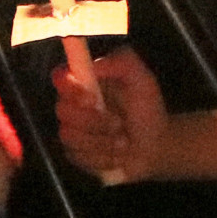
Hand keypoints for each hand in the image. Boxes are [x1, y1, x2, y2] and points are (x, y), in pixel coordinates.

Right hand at [53, 46, 168, 181]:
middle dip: (94, 120)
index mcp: (87, 82)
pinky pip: (77, 157)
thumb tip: (94, 64)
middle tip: (119, 123)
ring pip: (69, 136)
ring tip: (124, 140)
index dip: (70, 88)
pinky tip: (117, 154)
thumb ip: (123, 61)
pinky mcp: (76, 154)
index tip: (92, 97)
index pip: (60, 77)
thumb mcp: (142, 79)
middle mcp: (75, 104)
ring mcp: (73, 130)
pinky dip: (102, 157)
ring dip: (102, 140)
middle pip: (62, 110)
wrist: (156, 145)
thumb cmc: (147, 108)